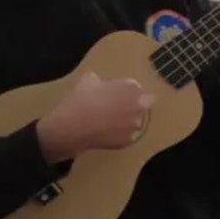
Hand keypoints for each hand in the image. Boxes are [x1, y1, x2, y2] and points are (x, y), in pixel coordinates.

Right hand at [36, 71, 155, 162]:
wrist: (73, 126)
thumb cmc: (80, 100)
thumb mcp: (87, 81)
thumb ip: (98, 79)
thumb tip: (98, 81)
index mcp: (130, 87)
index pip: (135, 87)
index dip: (126, 91)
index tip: (117, 95)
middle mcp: (138, 105)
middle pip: (146, 102)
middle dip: (137, 103)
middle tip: (122, 108)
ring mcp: (135, 124)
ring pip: (137, 121)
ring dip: (129, 120)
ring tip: (111, 123)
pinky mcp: (130, 139)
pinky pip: (128, 136)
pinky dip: (121, 135)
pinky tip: (107, 133)